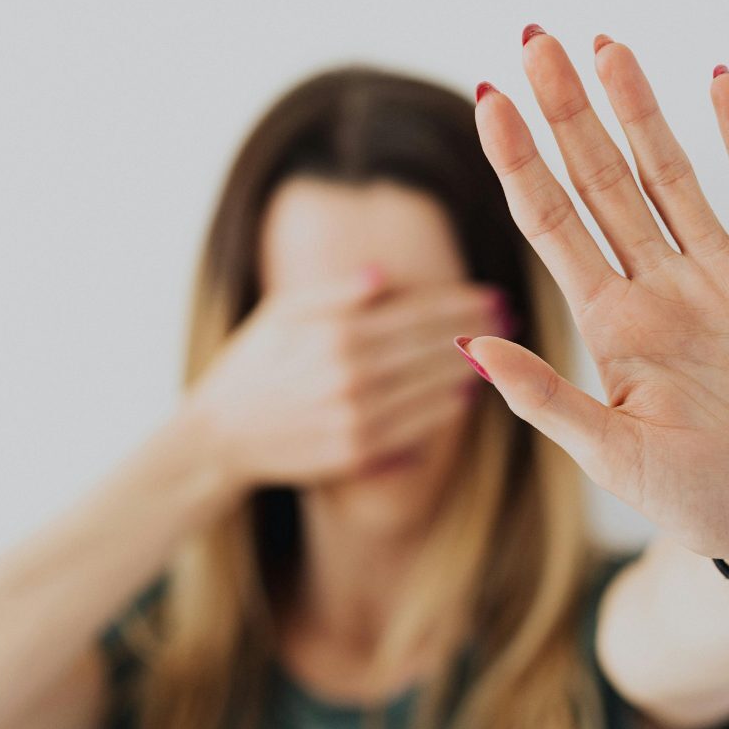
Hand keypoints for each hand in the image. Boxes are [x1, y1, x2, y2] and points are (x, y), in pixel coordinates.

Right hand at [184, 265, 507, 489]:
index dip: (459, 302)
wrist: (218, 438)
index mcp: (334, 334)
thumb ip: (333, 294)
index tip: (492, 293)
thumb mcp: (279, 314)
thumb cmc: (250, 367)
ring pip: (430, 389)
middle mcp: (350, 376)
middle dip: (477, 330)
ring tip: (500, 354)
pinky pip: (414, 430)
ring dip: (470, 370)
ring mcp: (355, 418)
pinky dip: (443, 412)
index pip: (414, 313)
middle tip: (510, 319)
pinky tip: (464, 397)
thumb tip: (385, 274)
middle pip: (431, 349)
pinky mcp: (356, 454)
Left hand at [463, 29, 728, 576]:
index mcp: (611, 327)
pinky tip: (718, 83)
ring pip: (671, 173)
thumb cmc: (702, 502)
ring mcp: (722, 277)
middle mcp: (658, 290)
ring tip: (605, 46)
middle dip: (568, 115)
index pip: (552, 226)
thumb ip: (546, 398)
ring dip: (639, 110)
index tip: (487, 103)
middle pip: (601, 183)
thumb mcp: (613, 455)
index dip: (520, 166)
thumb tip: (467, 348)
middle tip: (535, 42)